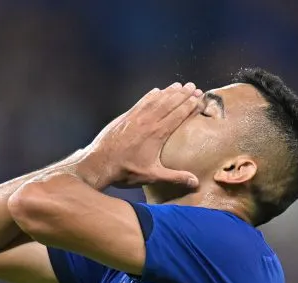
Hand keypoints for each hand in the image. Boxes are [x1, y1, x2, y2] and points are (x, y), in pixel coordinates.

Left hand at [79, 82, 202, 188]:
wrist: (99, 162)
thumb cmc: (126, 171)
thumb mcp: (152, 175)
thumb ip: (175, 177)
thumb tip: (195, 183)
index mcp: (157, 133)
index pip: (177, 115)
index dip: (189, 105)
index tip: (198, 97)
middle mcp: (148, 121)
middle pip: (169, 103)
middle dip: (183, 94)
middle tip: (194, 86)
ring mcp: (136, 116)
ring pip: (156, 99)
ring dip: (169, 91)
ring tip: (179, 85)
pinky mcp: (126, 116)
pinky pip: (141, 101)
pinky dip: (151, 95)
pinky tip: (156, 90)